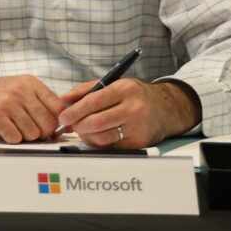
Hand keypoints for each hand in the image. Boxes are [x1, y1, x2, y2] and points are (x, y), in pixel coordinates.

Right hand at [0, 75, 65, 142]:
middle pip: (48, 123)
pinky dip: (11, 138)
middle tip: (29, 131)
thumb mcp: (17, 89)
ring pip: (33, 133)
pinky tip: (3, 130)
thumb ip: (39, 101)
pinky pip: (16, 137)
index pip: (58, 107)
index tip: (51, 129)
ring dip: (25, 136)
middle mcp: (20, 90)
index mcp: (30, 83)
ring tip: (13, 127)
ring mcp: (7, 102)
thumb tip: (63, 121)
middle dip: (41, 133)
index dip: (57, 123)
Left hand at [56, 78, 200, 149]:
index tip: (63, 116)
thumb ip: (86, 89)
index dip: (75, 111)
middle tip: (71, 124)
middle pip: (97, 122)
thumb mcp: (113, 84)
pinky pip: (110, 146)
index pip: (94, 101)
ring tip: (84, 129)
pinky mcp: (139, 142)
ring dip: (86, 136)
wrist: (167, 108)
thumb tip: (64, 100)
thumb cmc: (134, 95)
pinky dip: (99, 142)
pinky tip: (98, 135)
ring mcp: (138, 127)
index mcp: (124, 90)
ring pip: (102, 137)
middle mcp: (133, 108)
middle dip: (78, 125)